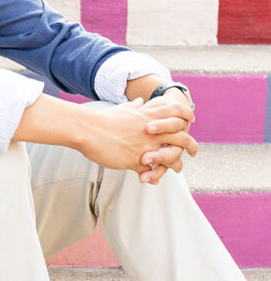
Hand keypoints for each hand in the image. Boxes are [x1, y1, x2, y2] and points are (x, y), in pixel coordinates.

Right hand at [78, 96, 197, 182]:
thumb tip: (139, 101)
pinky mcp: (135, 161)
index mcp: (147, 116)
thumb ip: (133, 106)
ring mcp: (145, 147)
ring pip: (171, 157)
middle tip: (194, 151)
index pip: (174, 111)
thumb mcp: (120, 109)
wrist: (87, 129)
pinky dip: (154, 176)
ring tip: (177, 169)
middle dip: (190, 144)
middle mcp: (151, 131)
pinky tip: (153, 179)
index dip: (185, 114)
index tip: (190, 118)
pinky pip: (151, 171)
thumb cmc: (101, 119)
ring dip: (176, 164)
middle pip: (180, 136)